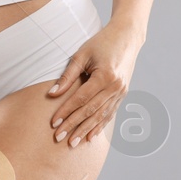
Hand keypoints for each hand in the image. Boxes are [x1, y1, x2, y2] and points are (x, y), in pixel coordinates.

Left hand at [46, 22, 141, 146]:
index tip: (54, 123)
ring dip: (85, 130)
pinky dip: (99, 126)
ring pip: (101, 116)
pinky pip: (110, 114)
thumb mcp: (82, 54)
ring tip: (72, 142)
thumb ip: (68, 76)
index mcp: (105, 76)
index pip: (81, 99)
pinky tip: (90, 136)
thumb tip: (53, 94)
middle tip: (59, 138)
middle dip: (73, 126)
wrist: (127, 37)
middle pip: (90, 111)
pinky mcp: (123, 94)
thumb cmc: (102, 42)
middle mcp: (115, 87)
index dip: (66, 112)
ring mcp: (121, 92)